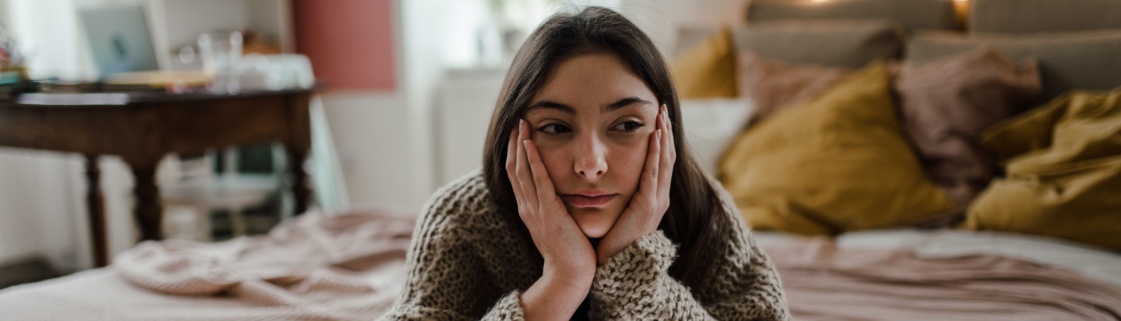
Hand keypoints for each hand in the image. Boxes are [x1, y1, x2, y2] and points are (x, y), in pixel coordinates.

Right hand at [506, 120, 596, 283]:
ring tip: (521, 124)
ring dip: (521, 145)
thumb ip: (555, 207)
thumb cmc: (570, 251)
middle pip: (513, 168)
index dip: (515, 152)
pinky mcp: (548, 212)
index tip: (517, 132)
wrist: (570, 275)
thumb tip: (561, 192)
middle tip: (516, 120)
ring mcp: (535, 209)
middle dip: (514, 143)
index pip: (517, 174)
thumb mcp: (558, 223)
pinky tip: (531, 144)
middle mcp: (527, 206)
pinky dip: (533, 161)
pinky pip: (538, 182)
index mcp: (529, 209)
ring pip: (522, 170)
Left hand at [595, 104, 675, 265]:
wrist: (615, 264)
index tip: (658, 117)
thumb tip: (609, 175)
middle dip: (666, 130)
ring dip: (664, 135)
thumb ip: (621, 192)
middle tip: (662, 107)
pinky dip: (656, 152)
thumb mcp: (620, 209)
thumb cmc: (612, 239)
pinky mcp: (649, 205)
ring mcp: (657, 201)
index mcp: (652, 197)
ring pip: (664, 160)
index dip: (661, 138)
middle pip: (667, 156)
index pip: (660, 161)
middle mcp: (659, 197)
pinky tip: (655, 135)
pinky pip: (654, 173)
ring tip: (662, 114)